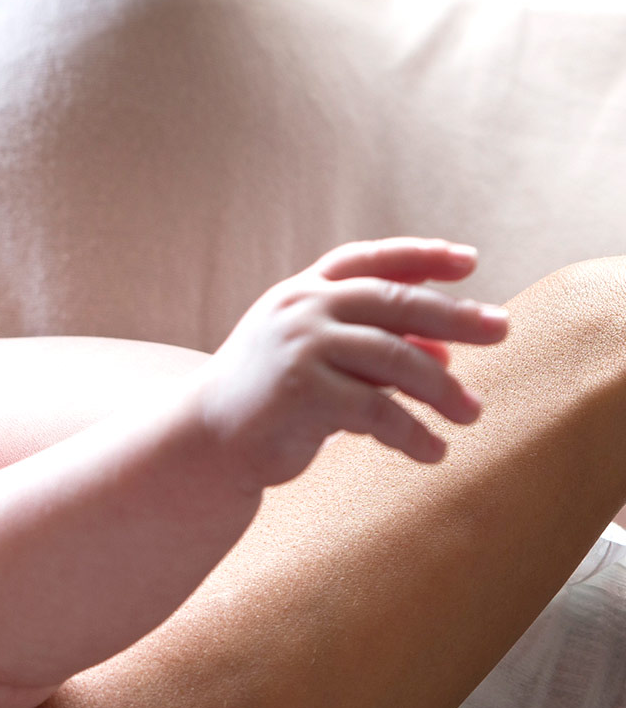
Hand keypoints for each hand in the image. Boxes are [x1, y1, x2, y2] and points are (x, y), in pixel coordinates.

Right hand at [196, 238, 509, 486]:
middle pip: (397, 303)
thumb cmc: (266, 399)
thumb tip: (449, 352)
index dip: (421, 256)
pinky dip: (413, 434)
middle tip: (503, 329)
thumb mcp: (318, 358)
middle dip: (457, 316)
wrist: (204, 441)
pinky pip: (379, 413)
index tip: (469, 261)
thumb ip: (372, 345)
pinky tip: (434, 452)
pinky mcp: (305, 391)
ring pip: (397, 360)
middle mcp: (302, 308)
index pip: (369, 261)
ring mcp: (302, 346)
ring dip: (444, 389)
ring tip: (473, 412)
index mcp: (303, 292)